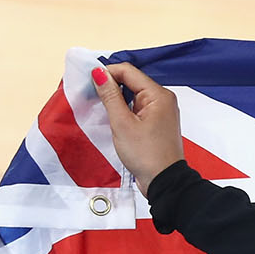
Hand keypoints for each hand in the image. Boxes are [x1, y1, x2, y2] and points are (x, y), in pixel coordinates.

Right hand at [90, 61, 184, 193]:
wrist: (164, 182)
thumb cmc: (146, 155)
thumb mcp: (122, 123)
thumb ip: (110, 95)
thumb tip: (98, 72)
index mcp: (159, 95)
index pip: (128, 71)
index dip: (107, 73)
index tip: (89, 82)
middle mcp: (163, 99)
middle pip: (131, 81)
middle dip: (111, 85)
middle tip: (93, 96)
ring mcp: (161, 111)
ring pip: (133, 94)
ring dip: (116, 98)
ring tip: (101, 108)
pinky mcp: (157, 123)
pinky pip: (137, 107)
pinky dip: (124, 109)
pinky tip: (113, 117)